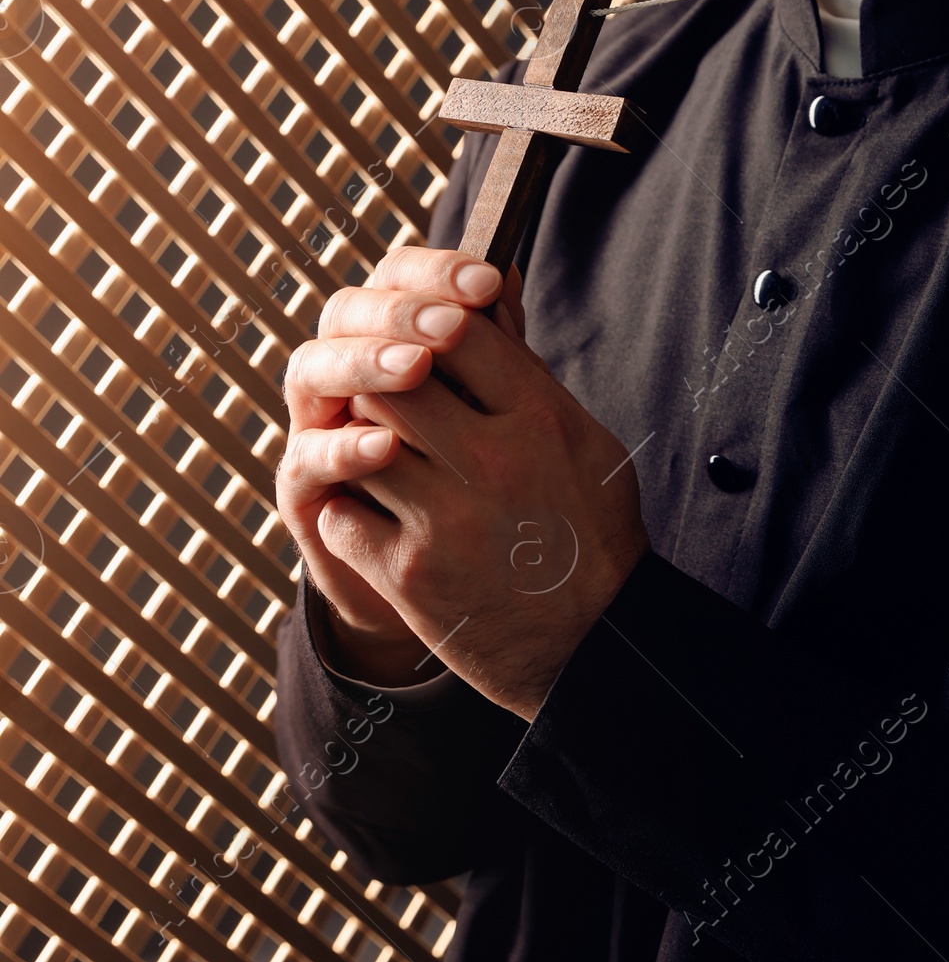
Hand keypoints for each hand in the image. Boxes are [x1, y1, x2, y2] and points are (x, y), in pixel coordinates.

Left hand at [275, 248, 649, 719]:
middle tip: (385, 392)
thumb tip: (486, 314)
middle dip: (381, 378)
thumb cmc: (592, 538)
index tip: (424, 338)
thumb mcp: (586, 444)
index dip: (431, 324)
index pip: (460, 331)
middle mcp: (492, 461)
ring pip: (358, 441)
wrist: (593, 647)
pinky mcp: (409, 574)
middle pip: (394, 378)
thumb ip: (530, 383)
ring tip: (375, 453)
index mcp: (540, 420)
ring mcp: (445, 519)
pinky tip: (375, 517)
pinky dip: (350, 512)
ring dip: (357, 443)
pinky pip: (342, 514)